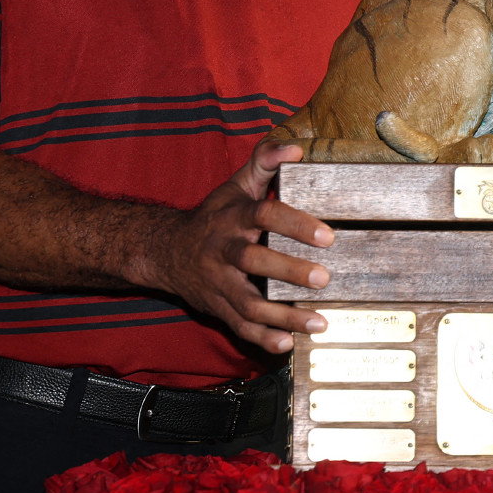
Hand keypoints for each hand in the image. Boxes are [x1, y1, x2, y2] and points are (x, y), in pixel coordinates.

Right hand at [147, 140, 336, 354]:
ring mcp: (219, 283)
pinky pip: (239, 327)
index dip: (295, 224)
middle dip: (289, 271)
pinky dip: (263, 339)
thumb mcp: (236, 184)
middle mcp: (224, 250)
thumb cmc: (214, 215)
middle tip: (324, 279)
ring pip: (249, 303)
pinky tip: (287, 344)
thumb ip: (265, 161)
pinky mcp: (217, 308)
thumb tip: (296, 147)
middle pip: (254, 261)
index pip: (264, 214)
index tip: (327, 236)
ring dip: (284, 316)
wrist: (165, 250)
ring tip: (318, 322)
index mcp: (233, 217)